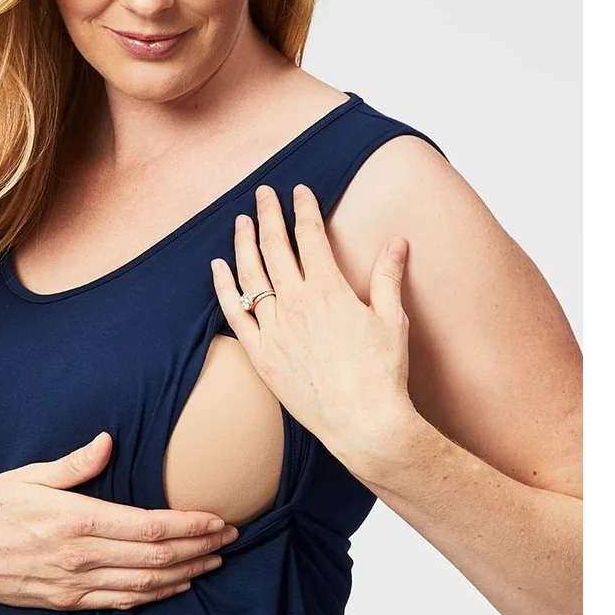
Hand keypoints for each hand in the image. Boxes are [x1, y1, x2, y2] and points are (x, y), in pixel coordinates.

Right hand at [0, 431, 238, 609]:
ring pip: (145, 585)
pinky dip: (155, 595)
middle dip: (199, 549)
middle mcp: (80, 557)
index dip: (189, 526)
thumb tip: (108, 441)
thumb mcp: (26, 476)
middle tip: (230, 539)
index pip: (148, 528)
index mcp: (75, 521)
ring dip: (185, 574)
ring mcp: (75, 584)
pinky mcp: (68, 601)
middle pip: (156, 559)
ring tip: (213, 562)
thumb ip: (73, 464)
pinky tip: (175, 586)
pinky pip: (121, 602)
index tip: (218, 519)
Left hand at [210, 182, 417, 475]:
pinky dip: (223, 288)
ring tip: (241, 221)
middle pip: (274, 248)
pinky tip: (217, 268)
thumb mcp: (392, 319)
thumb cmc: (382, 374)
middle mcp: (295, 305)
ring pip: (250, 276)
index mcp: (328, 290)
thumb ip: (389, 275)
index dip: (304, 209)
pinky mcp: (260, 356)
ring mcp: (273, 330)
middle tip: (263, 193)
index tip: (299, 191)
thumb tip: (397, 241)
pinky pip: (234, 315)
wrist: (363, 423)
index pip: (310, 237)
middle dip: (268, 215)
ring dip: (243, 244)